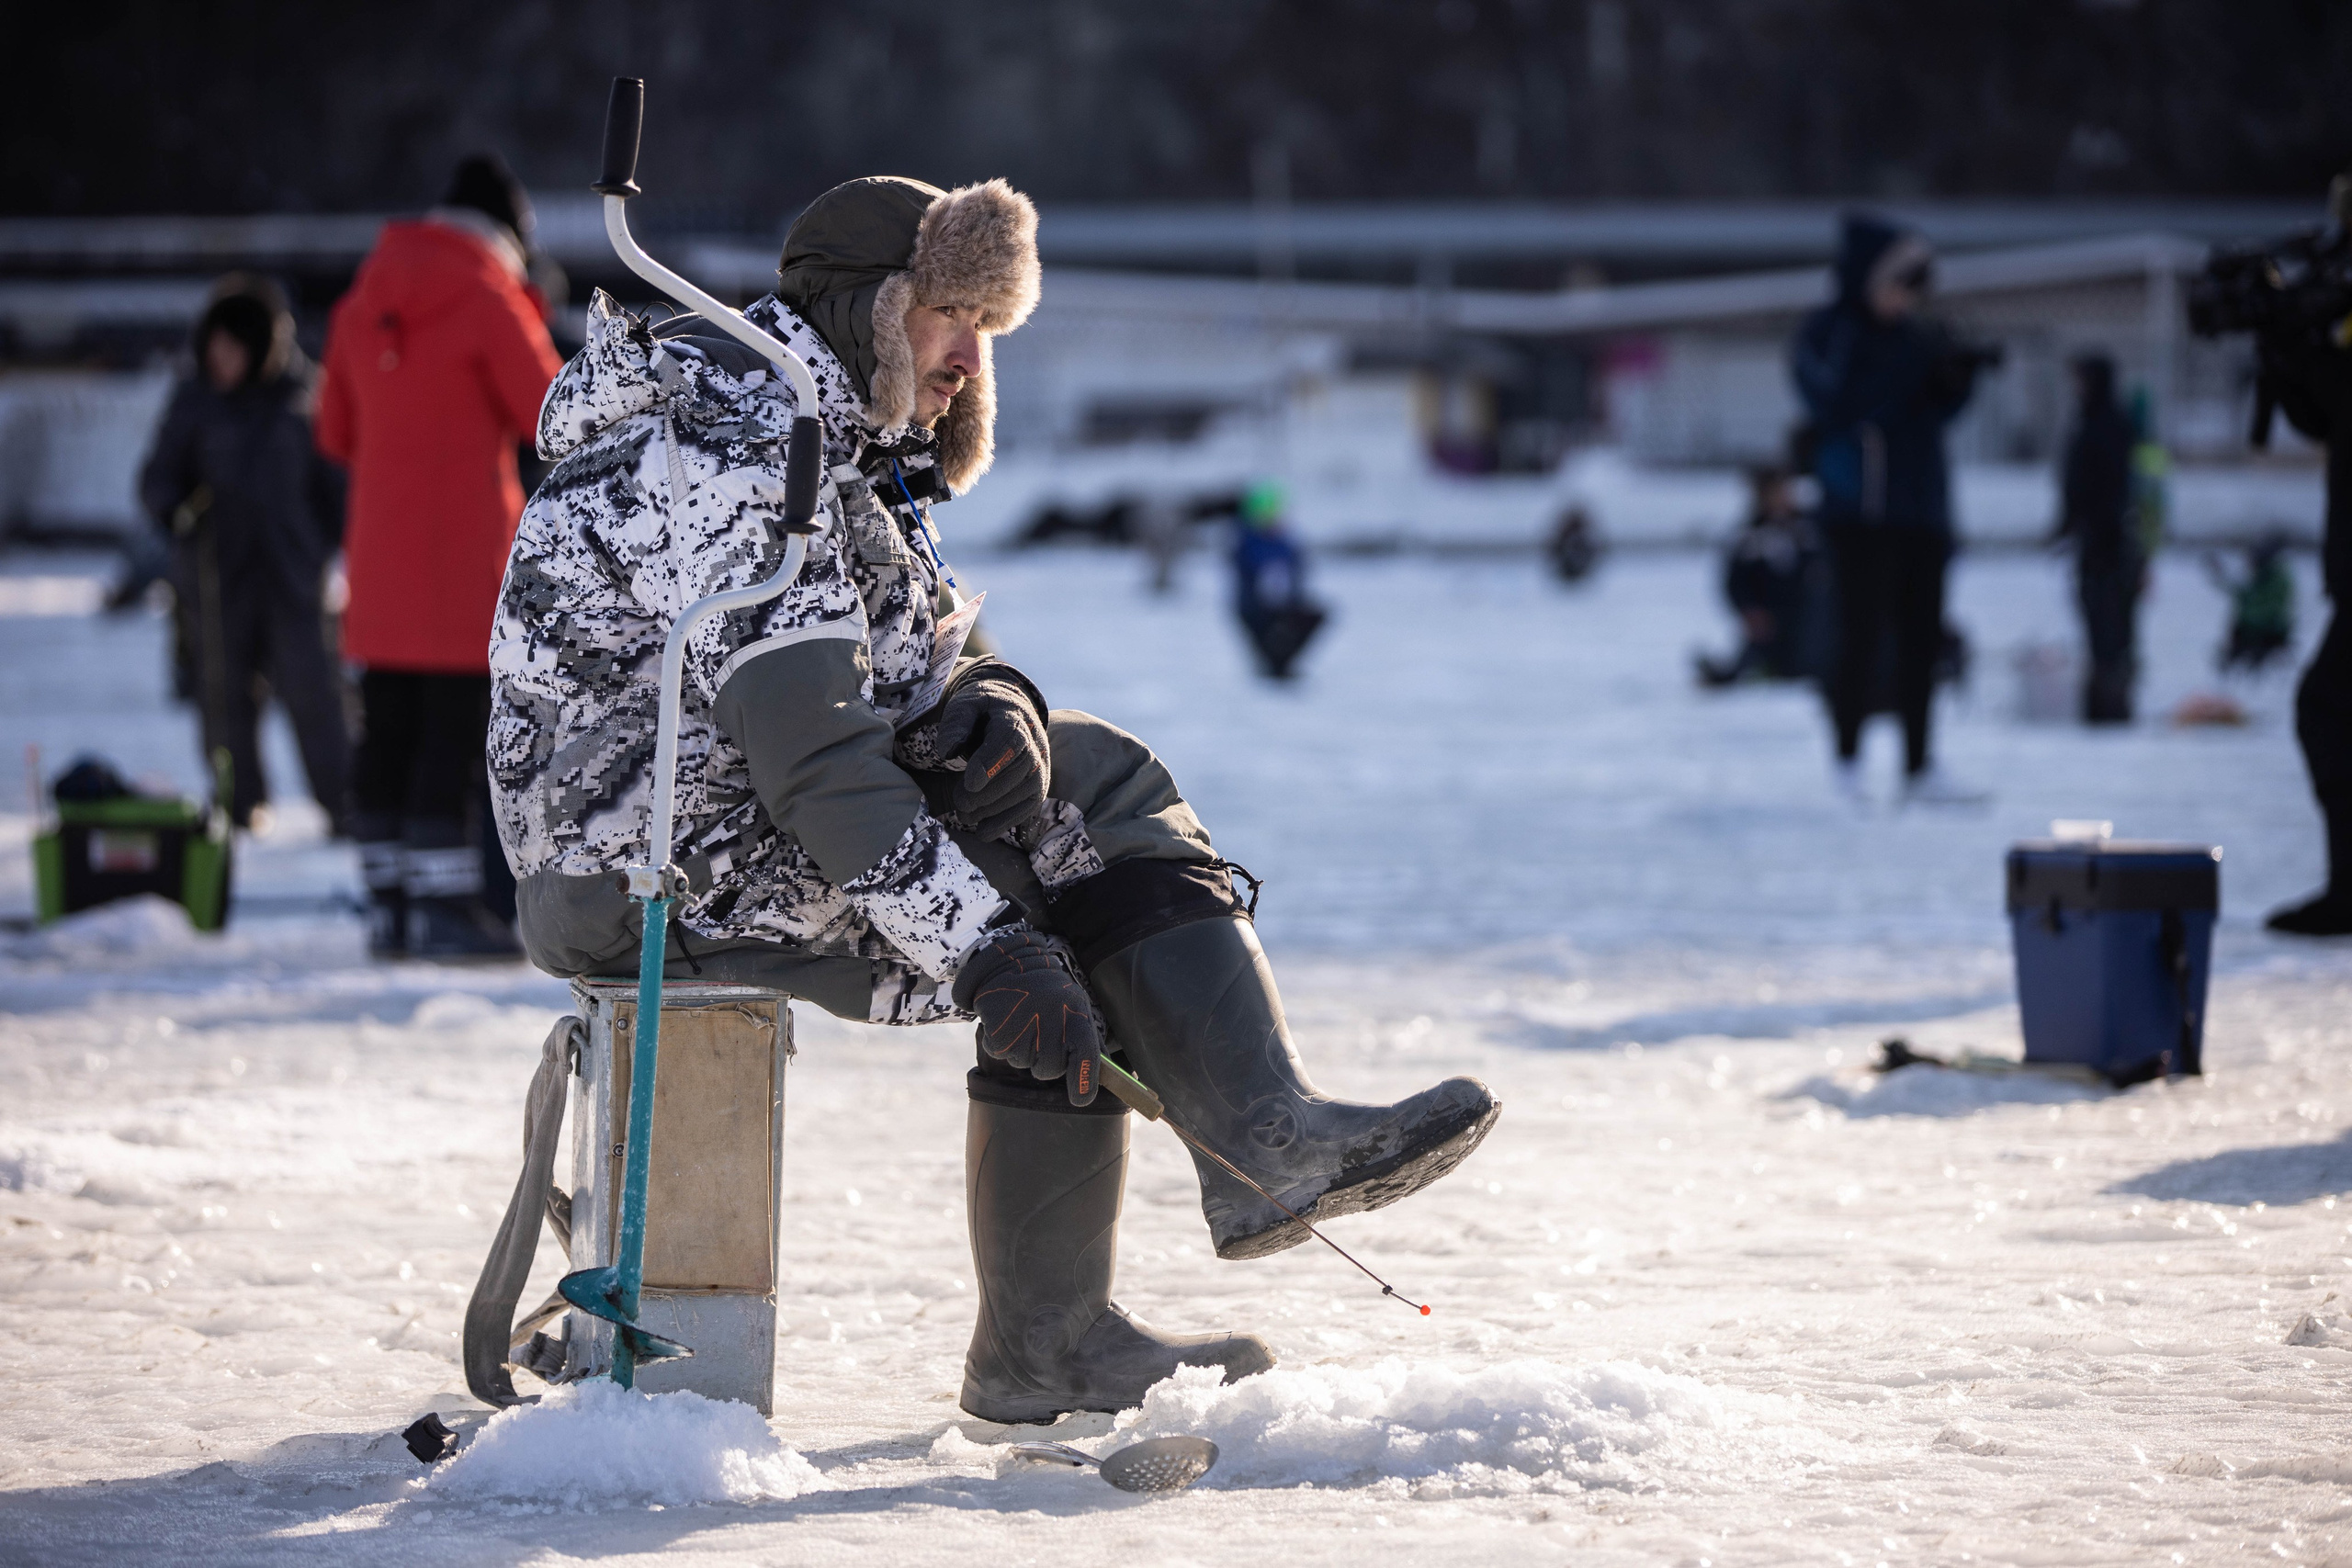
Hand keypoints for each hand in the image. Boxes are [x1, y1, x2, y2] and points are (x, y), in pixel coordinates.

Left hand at [931, 674, 1047, 838]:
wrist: (1009, 714)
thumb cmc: (981, 712)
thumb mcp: (965, 705)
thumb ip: (956, 723)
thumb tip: (948, 751)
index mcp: (1013, 718)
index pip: (1010, 739)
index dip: (993, 762)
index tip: (971, 783)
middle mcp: (1034, 743)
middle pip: (1020, 769)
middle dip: (990, 792)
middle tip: (960, 803)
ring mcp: (1040, 767)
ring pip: (1026, 791)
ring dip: (995, 809)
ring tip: (964, 816)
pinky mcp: (1037, 787)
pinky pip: (1029, 807)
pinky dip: (1006, 822)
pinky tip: (983, 832)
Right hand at [952, 925, 1102, 1107]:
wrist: (1008, 964)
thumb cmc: (1048, 993)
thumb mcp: (1075, 1007)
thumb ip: (1089, 1041)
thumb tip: (1104, 1072)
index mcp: (1076, 1016)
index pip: (1086, 1055)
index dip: (1083, 1081)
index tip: (1081, 1099)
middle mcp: (1052, 1023)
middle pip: (1049, 1071)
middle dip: (1044, 1061)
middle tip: (1040, 1034)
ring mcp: (1024, 1030)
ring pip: (1023, 1063)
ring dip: (1022, 1049)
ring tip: (1023, 1020)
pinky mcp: (998, 1034)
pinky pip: (1001, 1054)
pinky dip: (1002, 1042)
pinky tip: (1007, 1020)